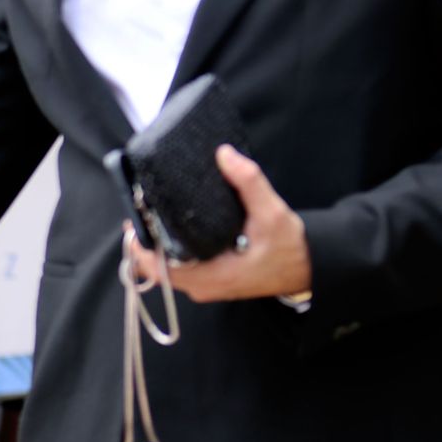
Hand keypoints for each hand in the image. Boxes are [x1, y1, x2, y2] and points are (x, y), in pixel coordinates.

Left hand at [127, 146, 311, 302]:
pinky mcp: (210, 279)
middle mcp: (203, 286)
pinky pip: (179, 267)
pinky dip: (170, 249)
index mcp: (212, 276)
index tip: (134, 220)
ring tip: (150, 213)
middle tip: (140, 209)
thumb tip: (223, 155)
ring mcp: (205, 285)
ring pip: (166, 269)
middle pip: (156, 269)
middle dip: (145, 241)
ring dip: (156, 245)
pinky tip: (169, 226)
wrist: (307, 266)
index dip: (140, 247)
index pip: (159, 269)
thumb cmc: (289, 245)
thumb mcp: (272, 212)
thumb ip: (249, 183)